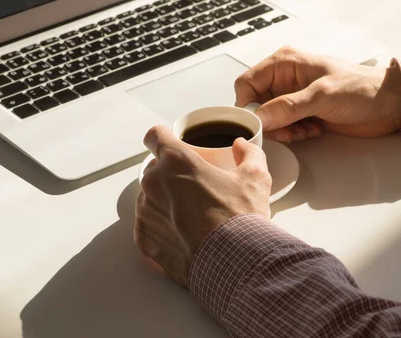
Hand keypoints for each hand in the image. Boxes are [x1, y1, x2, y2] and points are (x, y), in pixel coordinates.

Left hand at [134, 126, 271, 286]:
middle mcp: (153, 183)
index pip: (155, 135)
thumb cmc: (241, 219)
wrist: (235, 264)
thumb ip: (249, 153)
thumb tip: (242, 147)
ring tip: (190, 214)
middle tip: (194, 186)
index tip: (169, 142)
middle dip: (170, 174)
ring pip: (149, 197)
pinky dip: (161, 226)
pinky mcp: (145, 239)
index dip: (163, 137)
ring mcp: (145, 212)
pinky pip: (148, 225)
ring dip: (165, 200)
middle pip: (154, 169)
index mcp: (175, 161)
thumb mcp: (255, 178)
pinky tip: (182, 233)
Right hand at [234, 46, 400, 140]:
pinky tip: (313, 130)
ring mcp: (294, 97)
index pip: (247, 83)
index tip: (258, 123)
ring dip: (283, 130)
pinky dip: (294, 133)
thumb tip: (259, 118)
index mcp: (285, 63)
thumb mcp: (322, 95)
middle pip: (256, 104)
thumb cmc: (362, 88)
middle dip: (269, 122)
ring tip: (305, 129)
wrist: (390, 104)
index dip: (248, 105)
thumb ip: (288, 107)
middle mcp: (285, 79)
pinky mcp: (303, 113)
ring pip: (269, 119)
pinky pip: (284, 127)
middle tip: (287, 130)